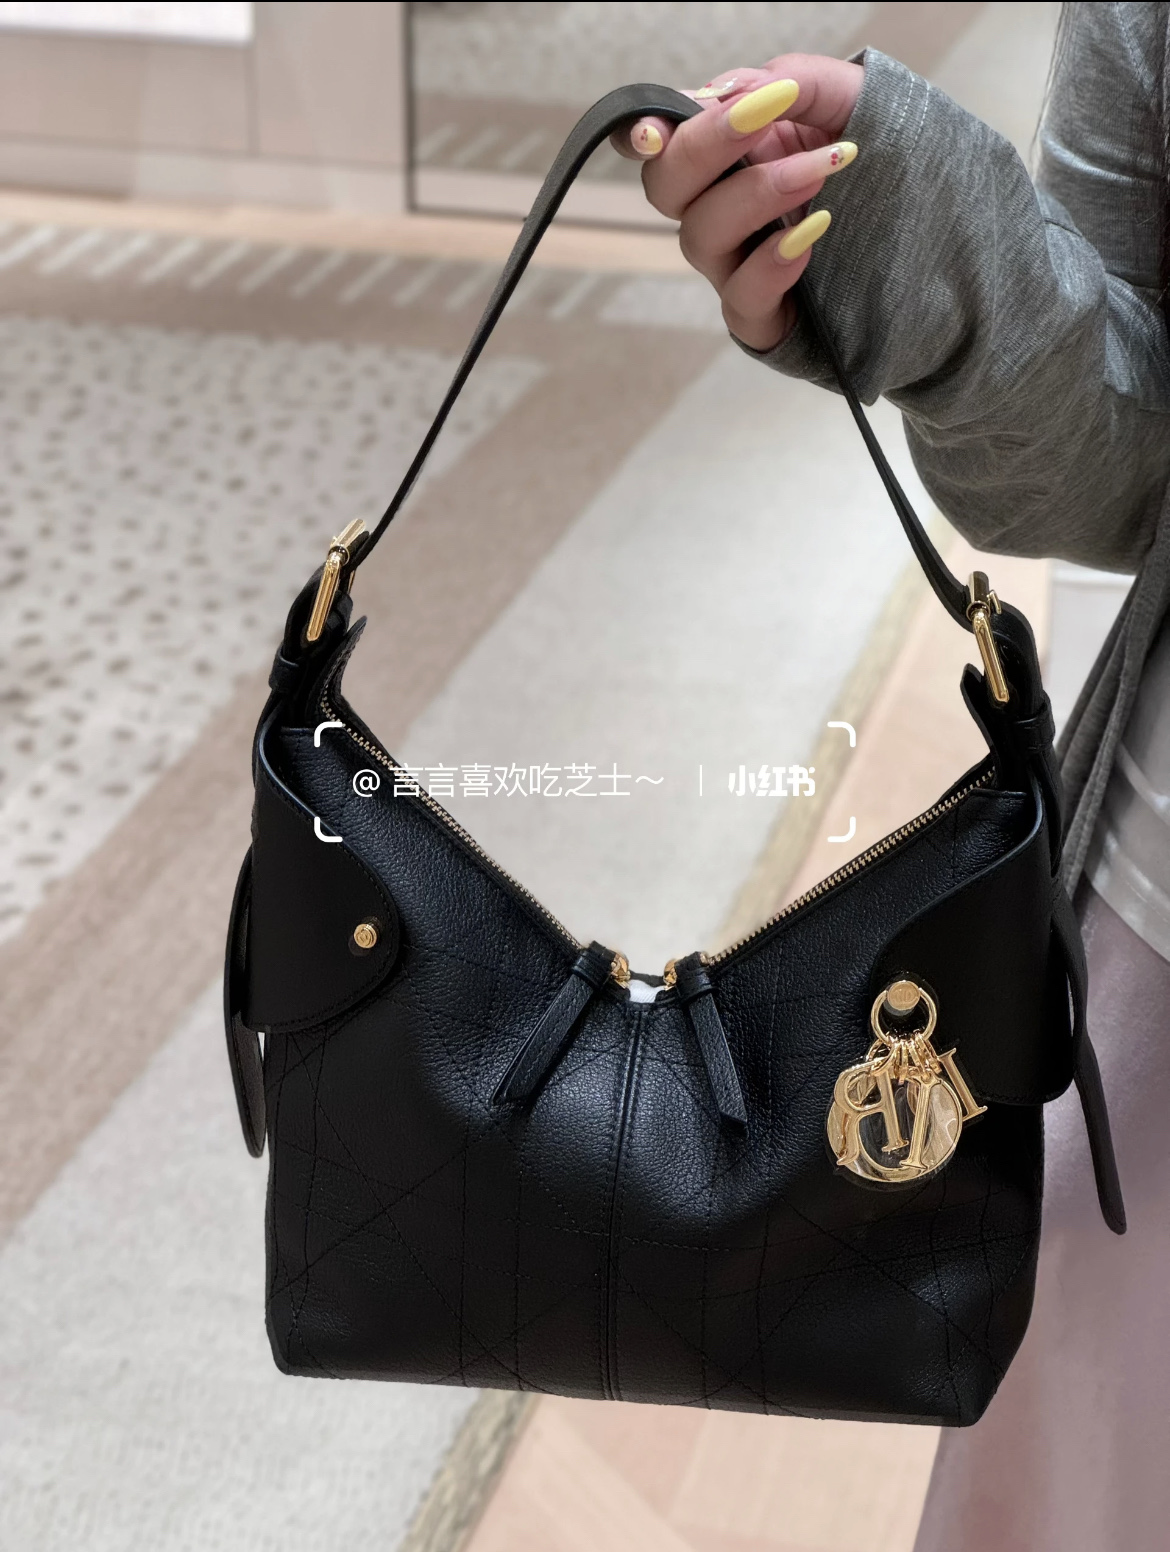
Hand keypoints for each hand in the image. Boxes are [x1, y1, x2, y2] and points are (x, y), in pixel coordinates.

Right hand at [610, 56, 863, 350]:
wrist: (936, 232)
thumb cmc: (883, 162)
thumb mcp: (850, 98)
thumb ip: (793, 81)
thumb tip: (735, 89)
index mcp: (727, 152)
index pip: (657, 142)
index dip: (638, 133)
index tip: (656, 129)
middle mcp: (718, 207)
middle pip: (665, 187)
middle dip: (705, 145)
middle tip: (766, 111)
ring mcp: (735, 263)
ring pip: (700, 237)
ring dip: (757, 193)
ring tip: (824, 166)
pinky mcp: (761, 314)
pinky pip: (741, 298)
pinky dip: (770, 264)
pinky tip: (811, 233)